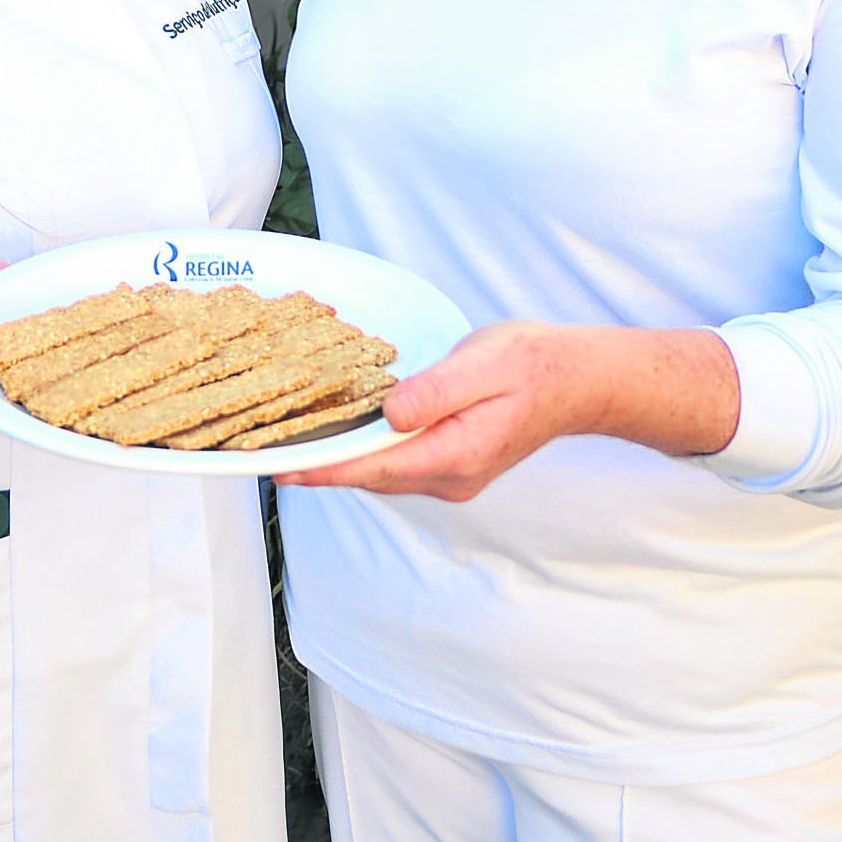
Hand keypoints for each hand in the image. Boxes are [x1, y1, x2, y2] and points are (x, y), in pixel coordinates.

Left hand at [277, 321, 738, 503]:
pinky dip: (364, 452)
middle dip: (317, 465)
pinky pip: (395, 463)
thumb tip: (390, 412)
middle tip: (262, 453)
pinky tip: (340, 434)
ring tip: (286, 445)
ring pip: (380, 472)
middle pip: (368, 475)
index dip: (320, 466)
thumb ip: (435, 391)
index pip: (371, 467)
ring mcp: (451, 477)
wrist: (579, 381)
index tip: (275, 467)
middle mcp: (448, 477)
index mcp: (453, 454)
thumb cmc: (534, 364)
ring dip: (338, 460)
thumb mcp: (484, 364)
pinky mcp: (451, 464)